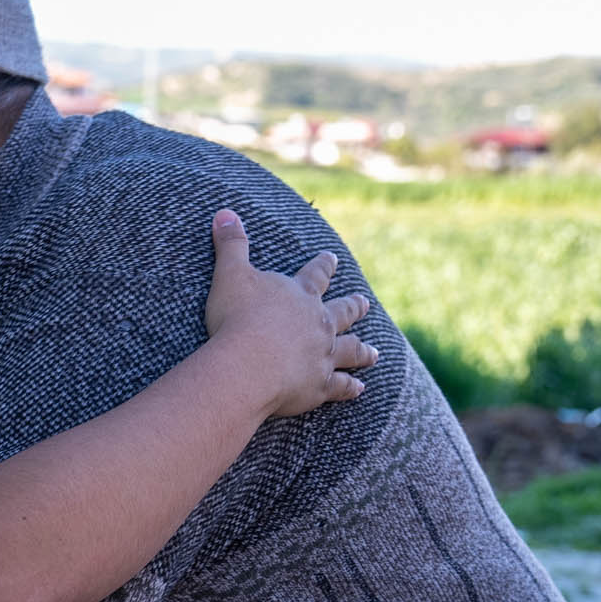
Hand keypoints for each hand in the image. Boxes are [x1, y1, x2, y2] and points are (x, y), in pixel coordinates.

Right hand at [202, 209, 375, 417]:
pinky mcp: (320, 385)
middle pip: (343, 312)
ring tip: (375, 353)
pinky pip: (341, 386)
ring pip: (351, 350)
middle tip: (365, 303)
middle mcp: (319, 323)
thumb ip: (231, 245)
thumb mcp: (230, 274)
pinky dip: (351, 387)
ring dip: (363, 351)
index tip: (333, 258)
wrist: (248, 364)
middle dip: (354, 306)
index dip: (324, 265)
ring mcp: (323, 354)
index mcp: (301, 295)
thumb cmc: (237, 318)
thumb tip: (225, 213)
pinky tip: (360, 388)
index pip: (316, 274)